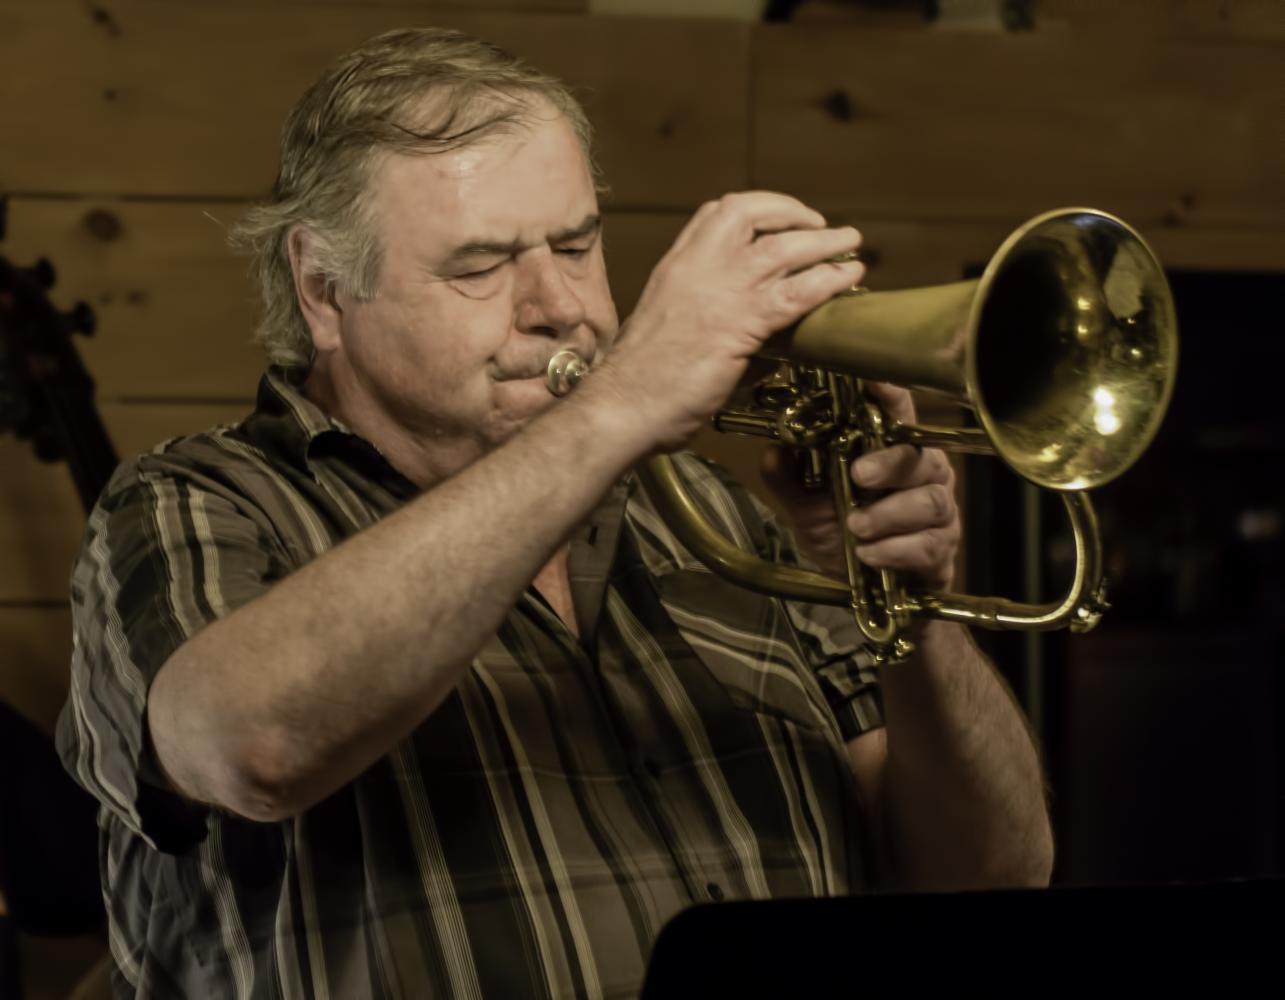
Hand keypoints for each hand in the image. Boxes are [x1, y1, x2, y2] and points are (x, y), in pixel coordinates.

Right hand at [590, 192, 863, 452]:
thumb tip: (768, 350)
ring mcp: (721, 291)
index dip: (756, 209)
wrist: (625, 404)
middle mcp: (697, 266)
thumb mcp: (672, 334)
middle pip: (751, 214)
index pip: (717, 213)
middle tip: (819, 225)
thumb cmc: (641, 382)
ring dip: (823, 241)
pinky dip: (829, 280)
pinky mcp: (741, 323)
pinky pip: (796, 292)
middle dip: (792, 213)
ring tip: (849, 242)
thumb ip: (715, 328)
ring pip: (783, 248)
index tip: (777, 218)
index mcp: (676, 266)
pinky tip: (848, 278)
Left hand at [761, 381, 960, 590]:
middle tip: (858, 476)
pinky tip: (870, 554)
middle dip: (888, 464)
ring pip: (930, 501)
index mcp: (891, 451)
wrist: (866, 593)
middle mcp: (923, 474)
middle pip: (921, 457)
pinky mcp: (942, 548)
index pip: (898, 413)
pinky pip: (929, 543)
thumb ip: (789, 479)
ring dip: (889, 514)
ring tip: (856, 527)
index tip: (875, 381)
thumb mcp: (805, 507)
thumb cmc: (842, 535)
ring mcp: (938, 510)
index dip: (891, 395)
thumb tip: (774, 451)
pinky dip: (895, 549)